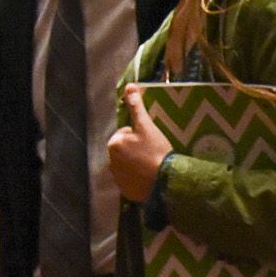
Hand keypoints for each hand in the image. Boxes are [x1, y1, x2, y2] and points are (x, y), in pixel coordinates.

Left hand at [106, 85, 172, 202]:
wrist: (165, 181)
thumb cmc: (156, 150)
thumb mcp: (147, 126)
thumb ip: (136, 106)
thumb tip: (129, 86)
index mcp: (114, 143)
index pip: (125, 133)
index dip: (139, 135)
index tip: (151, 141)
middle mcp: (111, 161)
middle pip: (125, 150)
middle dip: (136, 149)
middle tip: (153, 152)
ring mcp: (118, 178)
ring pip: (128, 165)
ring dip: (137, 164)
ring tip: (153, 165)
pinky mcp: (126, 191)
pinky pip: (131, 181)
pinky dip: (138, 178)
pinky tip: (150, 177)